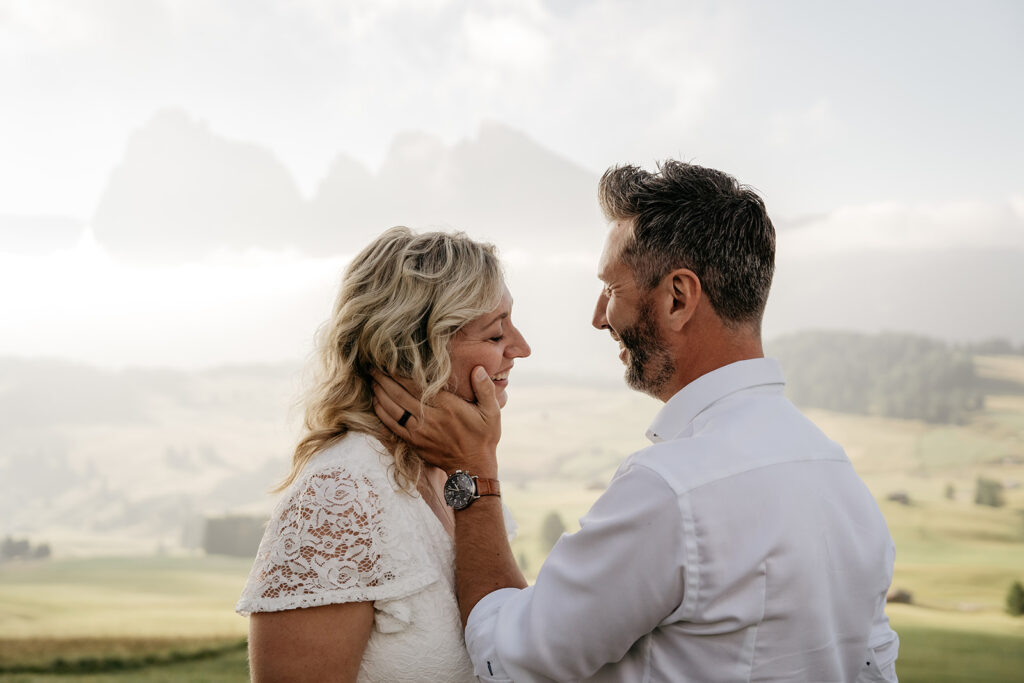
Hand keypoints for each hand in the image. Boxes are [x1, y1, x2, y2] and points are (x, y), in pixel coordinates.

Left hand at [372, 366, 500, 476]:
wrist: (472, 468)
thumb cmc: (483, 437)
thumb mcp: (492, 412)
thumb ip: (485, 388)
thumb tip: (478, 368)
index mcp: (447, 407)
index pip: (416, 386)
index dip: (399, 374)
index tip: (388, 363)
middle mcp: (430, 419)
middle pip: (399, 395)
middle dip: (384, 380)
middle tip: (372, 367)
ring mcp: (419, 432)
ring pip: (392, 410)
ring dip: (380, 394)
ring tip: (372, 381)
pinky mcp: (414, 443)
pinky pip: (392, 425)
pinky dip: (382, 413)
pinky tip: (376, 402)